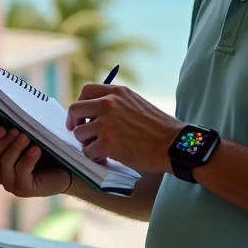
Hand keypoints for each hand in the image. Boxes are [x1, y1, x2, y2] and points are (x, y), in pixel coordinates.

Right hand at [0, 126, 69, 197]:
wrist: (67, 169)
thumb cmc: (46, 149)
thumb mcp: (29, 136)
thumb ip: (16, 128)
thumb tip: (10, 113)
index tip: (3, 127)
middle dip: (3, 140)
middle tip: (17, 130)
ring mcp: (9, 183)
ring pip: (5, 161)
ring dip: (16, 147)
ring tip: (27, 137)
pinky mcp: (22, 189)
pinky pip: (21, 170)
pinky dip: (29, 157)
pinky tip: (37, 149)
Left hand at [66, 83, 181, 172]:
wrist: (172, 144)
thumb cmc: (158, 128)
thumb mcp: (136, 103)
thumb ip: (116, 104)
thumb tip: (94, 113)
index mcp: (117, 92)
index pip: (86, 90)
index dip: (81, 104)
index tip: (83, 116)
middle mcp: (108, 104)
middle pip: (75, 109)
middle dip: (74, 123)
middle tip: (80, 133)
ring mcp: (105, 123)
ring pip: (79, 133)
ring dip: (86, 142)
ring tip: (100, 148)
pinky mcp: (106, 143)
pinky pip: (88, 150)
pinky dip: (94, 156)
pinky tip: (105, 157)